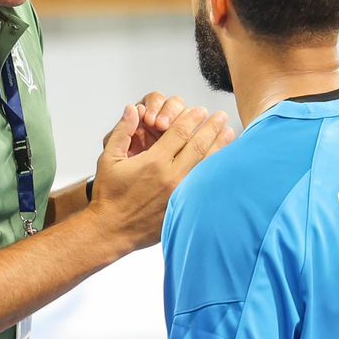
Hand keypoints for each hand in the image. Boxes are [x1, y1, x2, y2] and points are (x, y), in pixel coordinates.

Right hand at [89, 103, 233, 251]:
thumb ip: (123, 131)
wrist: (111, 230)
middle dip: (212, 128)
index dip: (192, 119)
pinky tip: (223, 162)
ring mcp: (180, 193)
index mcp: (154, 162)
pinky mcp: (184, 207)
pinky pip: (204, 185)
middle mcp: (171, 176)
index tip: (200, 111)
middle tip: (221, 117)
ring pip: (206, 165)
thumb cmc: (108, 195)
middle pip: (199, 146)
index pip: (180, 133)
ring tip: (230, 132)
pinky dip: (215, 171)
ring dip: (220, 146)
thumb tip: (133, 109)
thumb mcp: (108, 159)